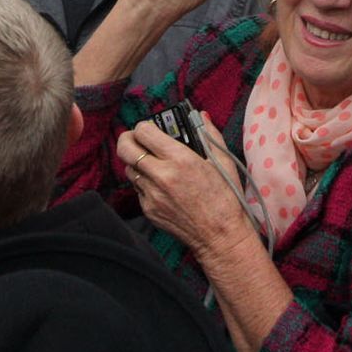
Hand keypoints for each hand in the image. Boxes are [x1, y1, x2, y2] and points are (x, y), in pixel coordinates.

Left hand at [121, 115, 253, 258]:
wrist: (220, 235)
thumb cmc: (225, 198)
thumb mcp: (222, 162)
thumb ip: (209, 135)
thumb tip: (201, 116)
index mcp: (180, 159)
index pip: (144, 132)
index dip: (143, 127)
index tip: (149, 129)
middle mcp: (162, 176)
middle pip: (126, 149)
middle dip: (128, 139)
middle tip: (136, 139)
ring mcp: (152, 195)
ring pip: (129, 169)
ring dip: (137, 162)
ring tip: (153, 163)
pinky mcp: (149, 210)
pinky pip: (138, 189)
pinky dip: (145, 183)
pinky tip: (161, 185)